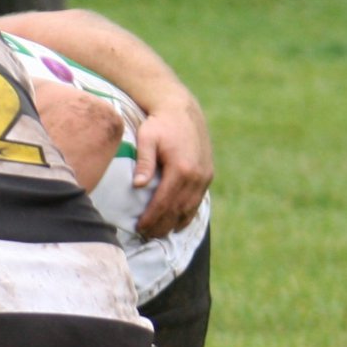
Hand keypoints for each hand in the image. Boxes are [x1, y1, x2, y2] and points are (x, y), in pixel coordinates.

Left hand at [131, 105, 212, 238]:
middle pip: (177, 209)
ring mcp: (204, 176)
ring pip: (189, 208)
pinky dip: (188, 214)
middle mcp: (197, 175)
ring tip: (158, 234)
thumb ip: (144, 162)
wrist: (182, 110)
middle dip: (161, 225)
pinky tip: (177, 224)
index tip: (139, 228)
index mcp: (181, 168)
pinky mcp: (207, 175)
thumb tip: (138, 185)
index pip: (164, 202)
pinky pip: (198, 201)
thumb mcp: (147, 138)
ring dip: (174, 223)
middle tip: (145, 236)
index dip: (152, 218)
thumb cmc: (160, 124)